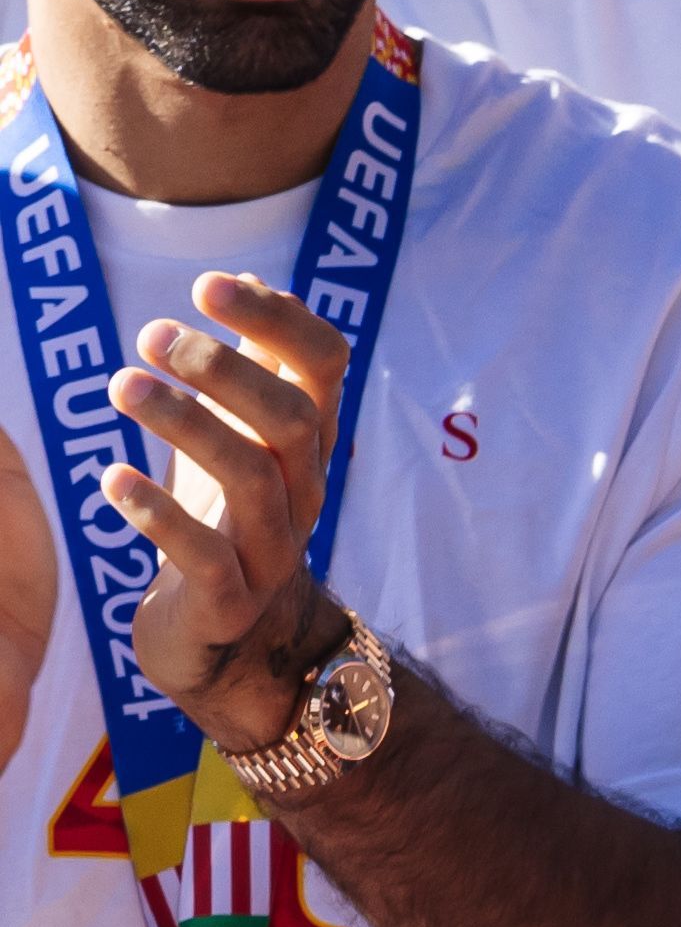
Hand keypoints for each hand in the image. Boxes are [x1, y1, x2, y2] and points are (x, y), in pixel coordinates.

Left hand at [101, 274, 357, 752]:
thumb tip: (248, 280)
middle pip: (291, 419)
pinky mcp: (228, 602)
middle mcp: (303, 492)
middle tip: (153, 335)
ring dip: (189, 426)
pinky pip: (205, 558)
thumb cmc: (231, 522)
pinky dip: (157, 516)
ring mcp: (271, 550)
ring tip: (122, 386)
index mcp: (306, 445)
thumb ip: (252, 366)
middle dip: (225, 370)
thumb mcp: (247, 439)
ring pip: (253, 480)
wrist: (240, 645)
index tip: (210, 285)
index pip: (323, 367)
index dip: (279, 320)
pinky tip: (111, 478)